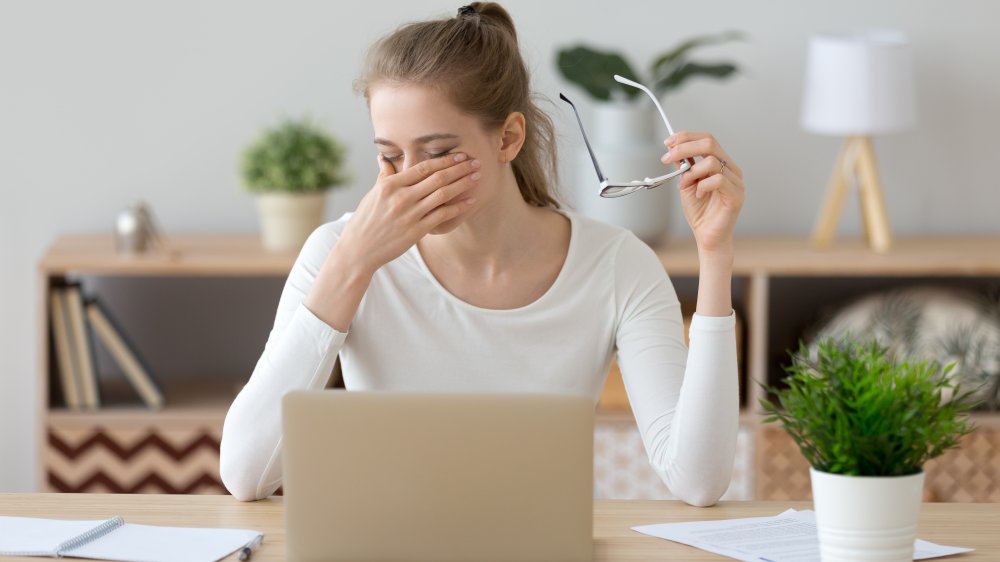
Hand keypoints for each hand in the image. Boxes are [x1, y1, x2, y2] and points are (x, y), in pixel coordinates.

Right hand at [336, 153, 480, 273]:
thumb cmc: (365, 220)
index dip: (444, 160)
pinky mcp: (416, 231)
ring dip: (463, 184)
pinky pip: (442, 216)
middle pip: (437, 178)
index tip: (459, 155)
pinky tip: (471, 201)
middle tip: (476, 162)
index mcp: (390, 185)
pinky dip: (458, 207)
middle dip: (459, 169)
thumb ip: (384, 176)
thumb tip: (384, 158)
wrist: (358, 249)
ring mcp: (410, 214)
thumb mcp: (372, 195)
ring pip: (443, 195)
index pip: (423, 168)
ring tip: (477, 177)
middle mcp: (401, 197)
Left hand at [661, 132, 744, 253]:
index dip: (686, 137)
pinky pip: (718, 180)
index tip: (668, 142)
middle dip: (684, 147)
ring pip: (712, 161)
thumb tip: (673, 148)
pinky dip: (702, 186)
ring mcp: (736, 182)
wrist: (707, 236)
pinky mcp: (736, 195)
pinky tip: (698, 195)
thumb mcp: (686, 184)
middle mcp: (731, 169)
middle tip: (667, 157)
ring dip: (691, 172)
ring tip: (684, 185)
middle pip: (710, 144)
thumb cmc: (700, 212)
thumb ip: (684, 166)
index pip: (707, 139)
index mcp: (722, 163)